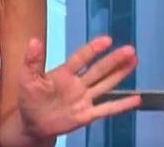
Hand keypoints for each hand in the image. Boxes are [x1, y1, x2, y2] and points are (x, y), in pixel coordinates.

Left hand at [17, 36, 140, 139]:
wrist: (32, 123)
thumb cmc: (30, 98)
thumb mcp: (27, 78)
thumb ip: (32, 61)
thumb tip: (34, 41)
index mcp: (65, 73)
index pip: (81, 59)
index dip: (93, 50)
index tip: (107, 40)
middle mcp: (78, 83)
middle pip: (99, 70)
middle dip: (114, 60)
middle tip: (129, 50)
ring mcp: (84, 99)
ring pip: (106, 84)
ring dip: (120, 73)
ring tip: (134, 61)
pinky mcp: (87, 115)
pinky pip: (107, 109)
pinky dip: (121, 105)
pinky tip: (136, 99)